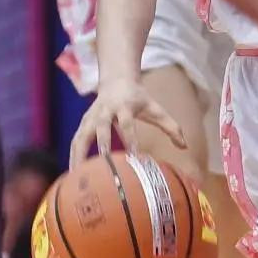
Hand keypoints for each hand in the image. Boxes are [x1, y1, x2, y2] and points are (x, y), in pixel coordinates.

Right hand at [69, 78, 186, 168]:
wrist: (116, 80)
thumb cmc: (137, 98)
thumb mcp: (154, 108)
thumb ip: (170, 126)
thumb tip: (184, 146)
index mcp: (123, 106)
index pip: (127, 123)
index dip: (130, 138)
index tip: (135, 156)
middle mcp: (104, 111)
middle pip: (100, 128)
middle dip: (101, 144)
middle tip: (103, 164)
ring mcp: (91, 117)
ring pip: (81, 136)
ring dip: (78, 155)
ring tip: (78, 178)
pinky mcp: (83, 123)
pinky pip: (75, 141)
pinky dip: (72, 157)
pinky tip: (73, 176)